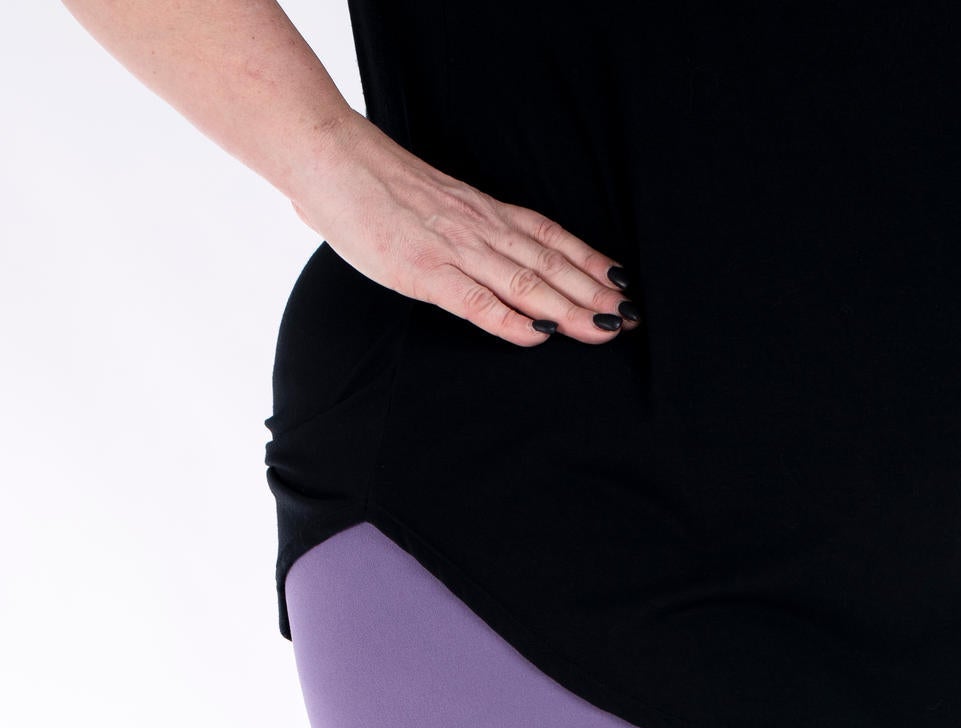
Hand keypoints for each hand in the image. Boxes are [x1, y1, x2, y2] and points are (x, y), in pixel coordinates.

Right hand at [290, 109, 636, 348]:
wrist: (332, 159)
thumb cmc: (373, 182)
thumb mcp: (431, 203)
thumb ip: (454, 229)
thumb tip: (470, 252)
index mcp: (481, 212)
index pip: (549, 237)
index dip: (589, 261)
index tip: (619, 283)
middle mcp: (478, 228)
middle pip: (548, 264)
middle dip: (592, 293)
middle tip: (628, 318)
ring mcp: (454, 250)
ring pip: (524, 283)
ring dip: (567, 309)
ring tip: (602, 329)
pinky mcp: (424, 272)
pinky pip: (475, 301)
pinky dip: (509, 321)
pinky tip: (537, 336)